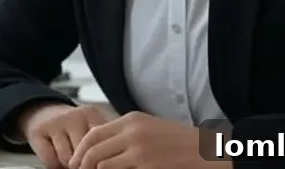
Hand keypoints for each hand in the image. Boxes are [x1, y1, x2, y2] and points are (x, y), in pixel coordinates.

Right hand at [17, 103, 111, 168]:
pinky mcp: (37, 131)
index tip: (96, 161)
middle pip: (85, 154)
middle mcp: (74, 115)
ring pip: (67, 158)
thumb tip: (98, 165)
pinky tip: (53, 153)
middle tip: (79, 159)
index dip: (99, 160)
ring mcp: (55, 122)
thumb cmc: (72, 128)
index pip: (102, 145)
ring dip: (66, 163)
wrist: (42, 112)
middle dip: (82, 162)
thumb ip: (99, 144)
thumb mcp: (90, 129)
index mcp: (92, 115)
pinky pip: (50, 159)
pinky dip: (52, 163)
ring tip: (66, 155)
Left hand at [68, 111, 206, 168]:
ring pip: (102, 164)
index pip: (93, 133)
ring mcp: (139, 149)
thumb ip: (127, 134)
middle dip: (81, 164)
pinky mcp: (147, 166)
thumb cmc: (181, 144)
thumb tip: (102, 149)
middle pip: (93, 149)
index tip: (75, 162)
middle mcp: (132, 131)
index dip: (80, 150)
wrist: (209, 152)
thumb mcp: (151, 129)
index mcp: (132, 120)